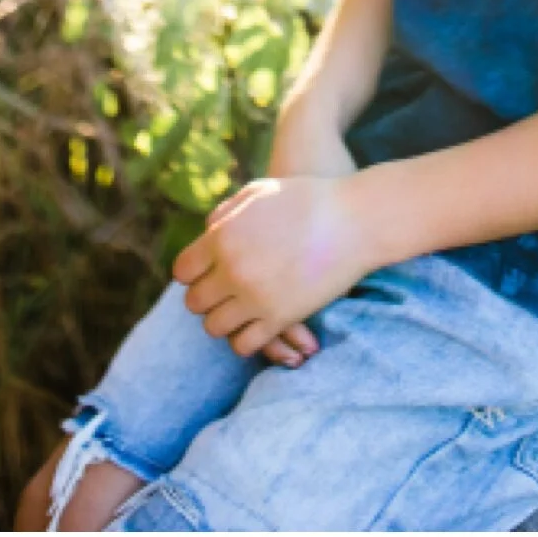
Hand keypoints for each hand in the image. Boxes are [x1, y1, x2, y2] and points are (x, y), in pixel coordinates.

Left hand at [213, 106, 356, 364]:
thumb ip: (226, 213)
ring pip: (214, 327)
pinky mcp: (279, 318)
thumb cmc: (307, 199)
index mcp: (223, 236)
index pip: (183, 270)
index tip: (208, 271)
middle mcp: (232, 269)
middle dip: (207, 296)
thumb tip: (206, 234)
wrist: (353, 221)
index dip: (193, 272)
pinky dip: (245, 338)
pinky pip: (243, 344)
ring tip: (239, 308)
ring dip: (223, 319)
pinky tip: (257, 324)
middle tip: (224, 291)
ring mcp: (254, 297)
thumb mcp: (260, 192)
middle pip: (194, 302)